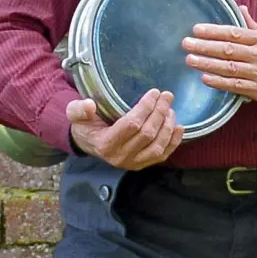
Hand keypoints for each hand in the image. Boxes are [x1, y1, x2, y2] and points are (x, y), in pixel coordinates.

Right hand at [68, 88, 183, 170]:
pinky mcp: (142, 165)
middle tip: (167, 96)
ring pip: (157, 146)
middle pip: (147, 134)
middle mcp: (120, 157)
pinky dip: (173, 142)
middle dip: (160, 112)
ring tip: (171, 109)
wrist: (89, 143)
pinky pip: (162, 155)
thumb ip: (79, 109)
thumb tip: (89, 105)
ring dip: (168, 126)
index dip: (145, 108)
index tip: (154, 92)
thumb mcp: (77, 115)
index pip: (131, 124)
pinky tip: (179, 127)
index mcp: (105, 144)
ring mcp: (133, 163)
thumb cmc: (86, 125)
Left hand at [183, 6, 256, 110]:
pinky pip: (235, 85)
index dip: (214, 31)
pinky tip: (206, 78)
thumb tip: (240, 8)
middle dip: (205, 46)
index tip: (197, 29)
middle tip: (187, 43)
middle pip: (228, 49)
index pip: (235, 33)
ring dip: (208, 64)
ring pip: (229, 67)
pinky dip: (220, 82)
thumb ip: (254, 26)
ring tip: (190, 60)